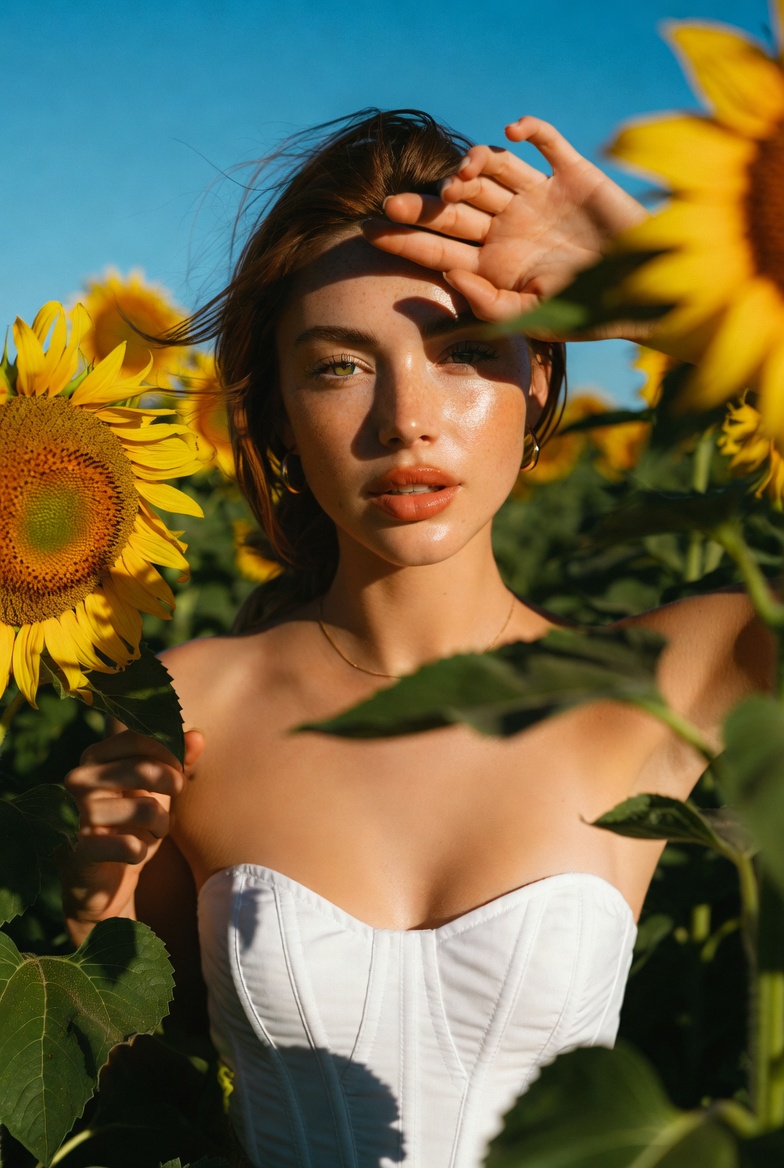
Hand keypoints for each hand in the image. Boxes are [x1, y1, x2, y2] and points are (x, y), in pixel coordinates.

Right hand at [57, 729, 203, 928]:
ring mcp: (76, 815)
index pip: (138, 738)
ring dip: (161, 825)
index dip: (170, 752)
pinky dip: (141, 852)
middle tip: (173, 801)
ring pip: (145, 809)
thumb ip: (177, 761)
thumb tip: (198, 736)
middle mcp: (78, 780)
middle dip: (172, 786)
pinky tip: (133, 855)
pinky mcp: (78, 850)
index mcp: (95, 758)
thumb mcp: (157, 791)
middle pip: (144, 769)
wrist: (104, 880)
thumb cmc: (132, 826)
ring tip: (154, 833)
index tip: (182, 770)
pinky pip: (130, 846)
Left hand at [362, 116, 648, 339]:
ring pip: (493, 170)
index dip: (404, 239)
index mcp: (495, 262)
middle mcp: (510, 226)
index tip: (367, 232)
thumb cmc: (587, 316)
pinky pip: (547, 143)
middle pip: (456, 207)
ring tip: (458, 179)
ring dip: (471, 167)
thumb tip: (445, 272)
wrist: (642, 296)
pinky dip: (530, 130)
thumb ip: (487, 303)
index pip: (439, 245)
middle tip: (391, 205)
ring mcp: (540, 199)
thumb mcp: (533, 320)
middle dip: (423, 206)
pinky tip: (511, 132)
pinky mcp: (573, 177)